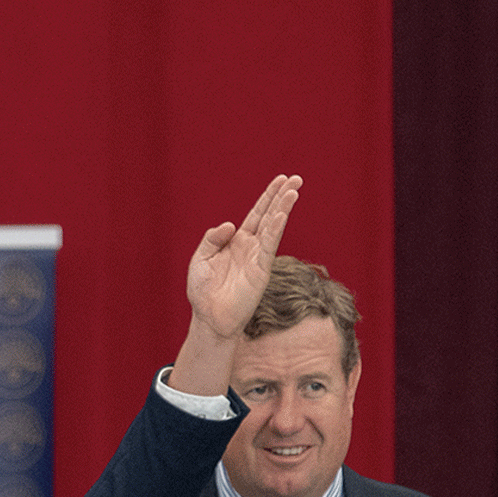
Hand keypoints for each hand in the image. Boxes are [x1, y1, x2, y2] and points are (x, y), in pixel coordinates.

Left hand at [185, 175, 300, 339]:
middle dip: (282, 197)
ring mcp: (258, 257)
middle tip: (297, 179)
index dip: (268, 196)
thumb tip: (230, 224)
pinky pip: (269, 246)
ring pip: (273, 227)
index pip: (257, 214)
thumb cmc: (203, 291)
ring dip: (283, 209)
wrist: (209, 318)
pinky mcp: (260, 270)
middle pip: (270, 215)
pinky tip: (281, 215)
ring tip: (293, 191)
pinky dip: (275, 230)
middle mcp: (251, 246)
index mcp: (237, 241)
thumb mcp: (200, 259)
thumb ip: (212, 239)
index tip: (281, 180)